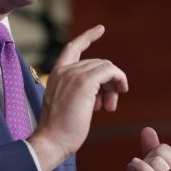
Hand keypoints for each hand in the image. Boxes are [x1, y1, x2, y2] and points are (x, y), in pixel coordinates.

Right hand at [28, 25, 127, 170]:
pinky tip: (119, 93)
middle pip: (96, 63)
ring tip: (109, 106)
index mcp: (56, 75)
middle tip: (109, 104)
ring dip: (113, 86)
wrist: (52, 141)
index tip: (100, 29)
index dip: (87, 37)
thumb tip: (100, 93)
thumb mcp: (67, 105)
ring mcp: (73, 75)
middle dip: (108, 82)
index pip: (72, 48)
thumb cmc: (60, 130)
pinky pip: (109, 71)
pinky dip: (118, 80)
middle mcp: (63, 71)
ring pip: (105, 67)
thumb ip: (79, 93)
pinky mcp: (84, 82)